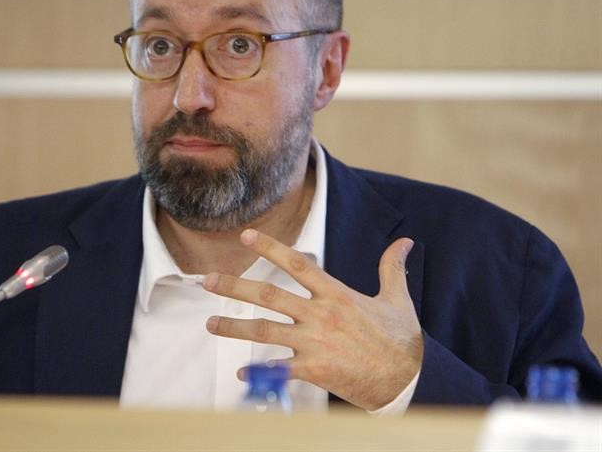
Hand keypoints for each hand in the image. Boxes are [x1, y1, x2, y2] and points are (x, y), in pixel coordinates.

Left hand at [202, 229, 422, 409]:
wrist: (408, 380)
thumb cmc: (400, 340)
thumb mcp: (398, 299)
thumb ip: (392, 268)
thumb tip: (405, 240)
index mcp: (336, 294)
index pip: (297, 263)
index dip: (270, 248)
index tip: (246, 236)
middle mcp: (321, 314)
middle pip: (269, 295)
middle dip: (235, 287)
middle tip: (207, 281)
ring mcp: (315, 343)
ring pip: (265, 331)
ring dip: (234, 328)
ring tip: (210, 324)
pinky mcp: (315, 370)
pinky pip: (279, 370)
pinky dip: (259, 373)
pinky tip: (241, 374)